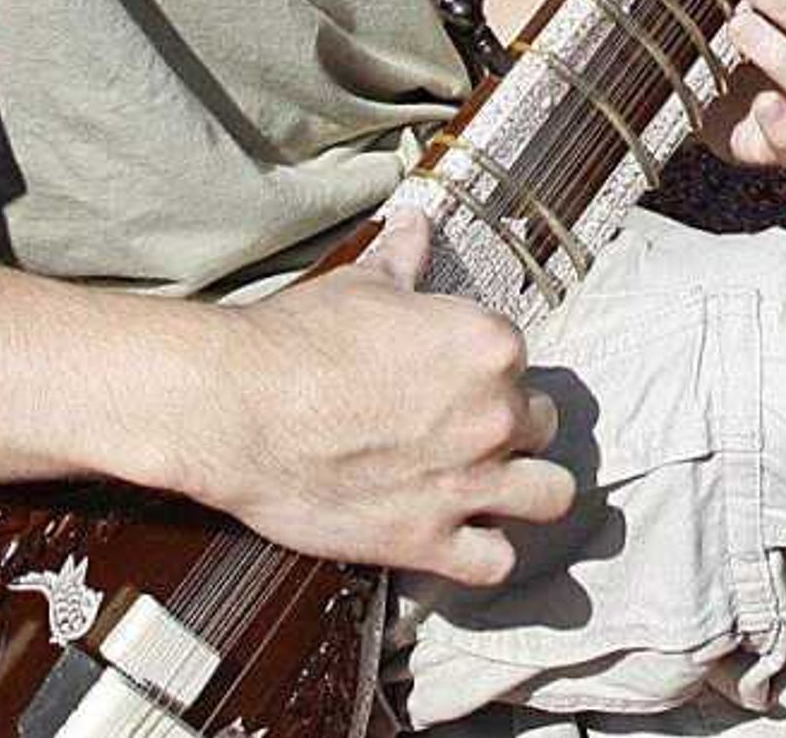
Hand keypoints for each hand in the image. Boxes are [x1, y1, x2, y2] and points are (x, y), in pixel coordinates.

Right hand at [186, 212, 571, 583]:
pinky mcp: (427, 538)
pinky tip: (463, 539)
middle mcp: (493, 412)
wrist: (235, 405)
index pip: (519, 359)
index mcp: (488, 344)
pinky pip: (495, 562)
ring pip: (550, 494)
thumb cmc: (293, 341)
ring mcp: (467, 480)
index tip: (455, 381)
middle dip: (509, 427)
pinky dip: (485, 554)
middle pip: (540, 423)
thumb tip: (417, 224)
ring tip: (497, 489)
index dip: (487, 372)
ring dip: (526, 489)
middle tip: (466, 431)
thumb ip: (404, 260)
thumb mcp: (360, 286)